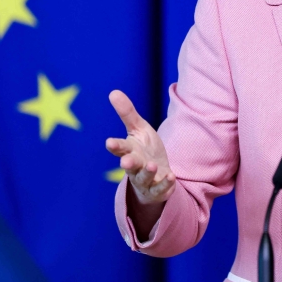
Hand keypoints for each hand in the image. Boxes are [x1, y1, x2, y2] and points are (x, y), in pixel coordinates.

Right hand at [105, 90, 175, 205]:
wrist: (157, 175)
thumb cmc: (145, 149)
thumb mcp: (139, 129)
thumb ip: (127, 114)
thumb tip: (113, 92)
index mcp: (129, 151)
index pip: (120, 148)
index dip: (115, 146)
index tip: (109, 142)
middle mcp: (135, 167)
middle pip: (130, 165)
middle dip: (128, 163)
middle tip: (126, 162)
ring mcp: (146, 180)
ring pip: (144, 177)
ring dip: (148, 172)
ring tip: (152, 165)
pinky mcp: (158, 189)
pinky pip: (161, 188)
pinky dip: (165, 184)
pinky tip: (171, 176)